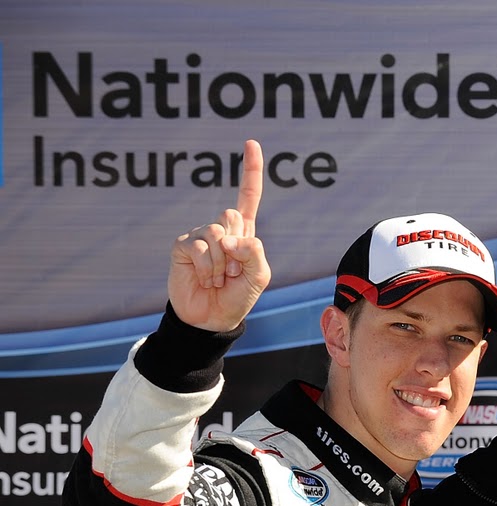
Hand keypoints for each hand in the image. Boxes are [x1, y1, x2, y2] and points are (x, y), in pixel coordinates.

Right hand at [168, 139, 270, 331]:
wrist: (211, 317)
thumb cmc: (237, 296)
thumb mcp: (259, 276)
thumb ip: (254, 252)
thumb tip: (231, 236)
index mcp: (243, 232)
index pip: (248, 196)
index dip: (251, 170)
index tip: (252, 142)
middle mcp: (221, 229)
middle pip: (232, 216)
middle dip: (237, 251)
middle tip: (231, 273)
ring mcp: (199, 235)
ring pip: (216, 233)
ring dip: (221, 264)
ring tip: (217, 278)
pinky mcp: (182, 245)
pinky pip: (198, 247)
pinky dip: (206, 267)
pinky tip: (204, 278)